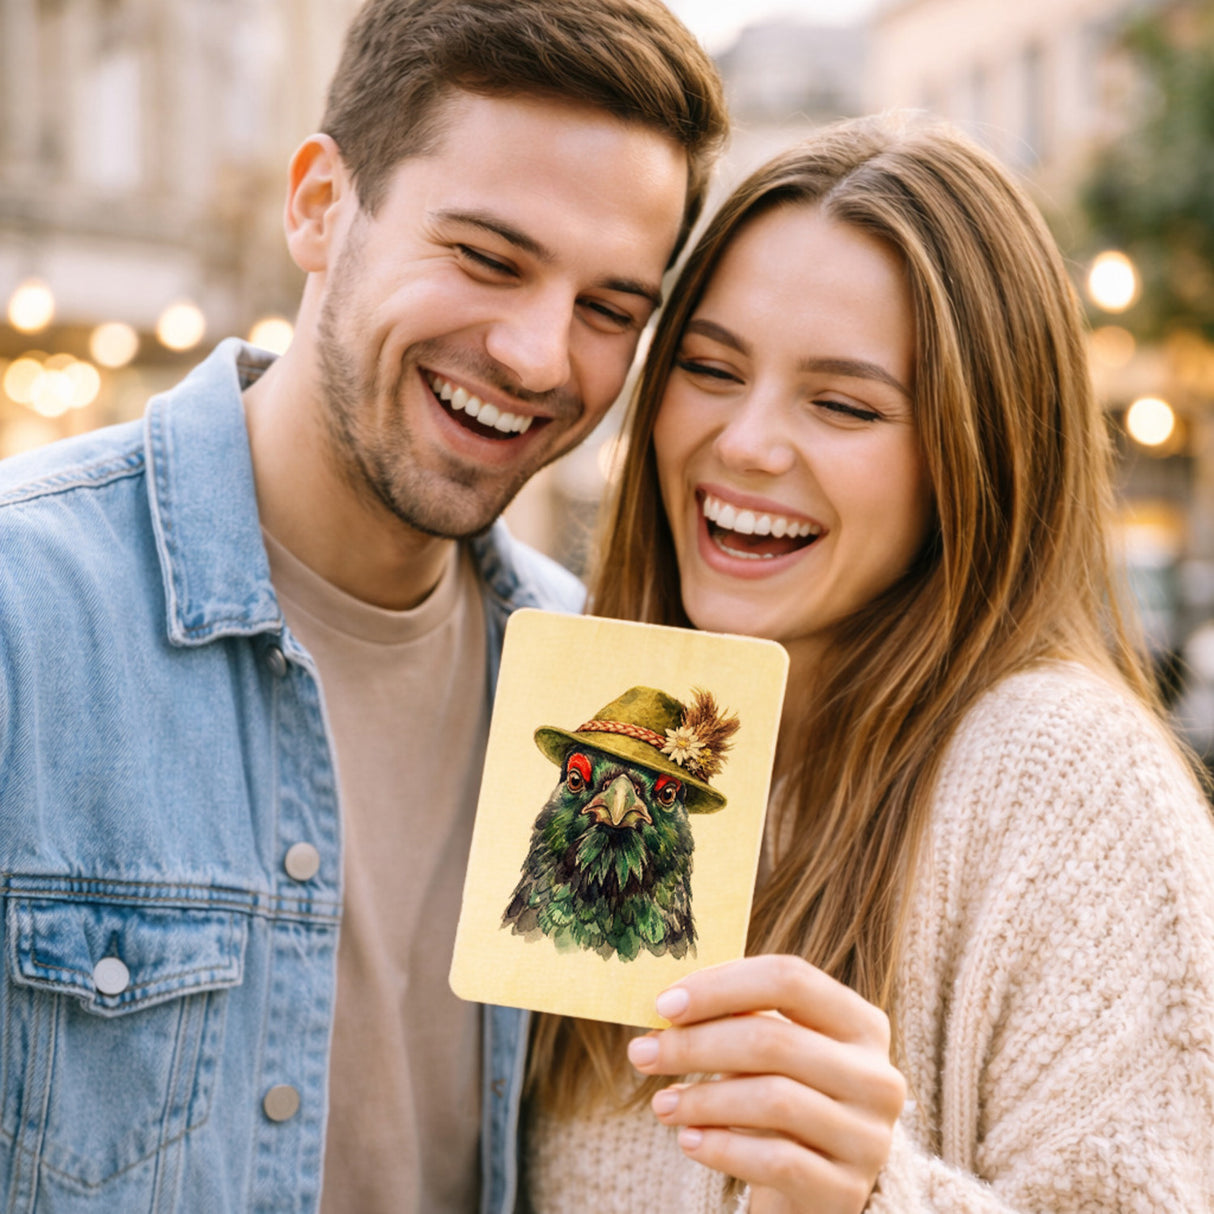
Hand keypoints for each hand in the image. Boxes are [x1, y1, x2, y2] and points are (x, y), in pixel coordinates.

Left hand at [626, 955, 904, 1213]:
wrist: (814, 1186)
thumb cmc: (781, 1097)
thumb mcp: (773, 1052)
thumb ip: (738, 1019)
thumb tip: (668, 1003)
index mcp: (861, 1022)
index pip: (790, 979)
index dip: (721, 986)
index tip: (664, 1004)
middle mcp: (877, 1075)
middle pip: (775, 1039)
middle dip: (697, 1045)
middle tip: (643, 1053)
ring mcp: (868, 1136)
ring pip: (775, 1100)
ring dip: (703, 1099)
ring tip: (662, 1103)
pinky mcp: (846, 1189)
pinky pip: (777, 1161)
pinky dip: (723, 1148)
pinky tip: (689, 1141)